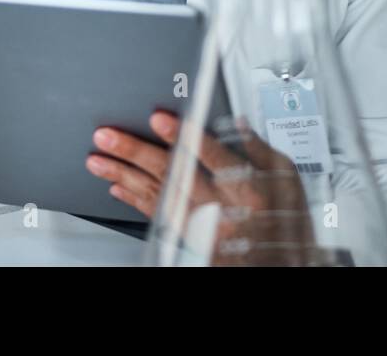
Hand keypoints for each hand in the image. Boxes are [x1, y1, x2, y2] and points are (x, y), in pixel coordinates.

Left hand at [87, 112, 317, 264]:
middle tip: (108, 137)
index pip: (212, 158)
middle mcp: (224, 212)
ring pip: (157, 198)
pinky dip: (137, 202)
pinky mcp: (193, 244)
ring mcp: (205, 231)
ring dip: (124, 178)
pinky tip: (117, 188)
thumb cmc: (288, 221)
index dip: (184, 137)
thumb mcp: (286, 176)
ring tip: (98, 161)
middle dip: (136, 154)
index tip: (159, 120)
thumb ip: (258, 147)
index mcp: (249, 190)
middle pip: (173, 177)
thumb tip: (236, 122)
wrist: (286, 265)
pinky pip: (159, 220)